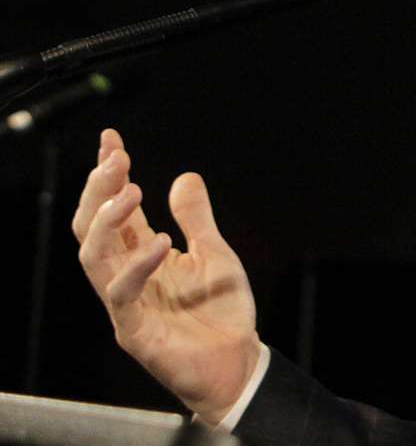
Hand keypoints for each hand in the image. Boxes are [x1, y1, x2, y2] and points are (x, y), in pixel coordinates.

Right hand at [72, 129, 261, 425]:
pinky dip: (138, 266)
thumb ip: (197, 218)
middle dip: (99, 190)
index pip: (116, 208)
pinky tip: (160, 243)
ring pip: (93, 256)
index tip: (111, 139)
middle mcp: (126, 274)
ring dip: (109, 220)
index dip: (109, 175)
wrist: (237, 361)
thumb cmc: (221, 312)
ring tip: (133, 191)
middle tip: (116, 160)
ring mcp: (126, 302)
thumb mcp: (216, 254)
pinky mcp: (134, 330)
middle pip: (92, 227)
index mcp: (142, 254)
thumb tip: (185, 176)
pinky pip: (122, 295)